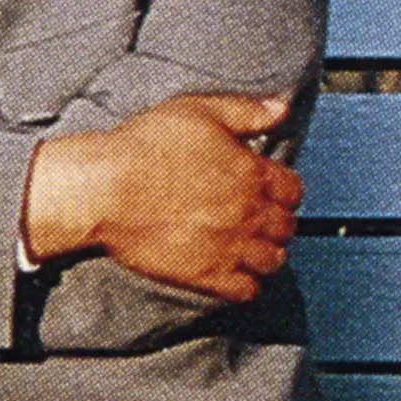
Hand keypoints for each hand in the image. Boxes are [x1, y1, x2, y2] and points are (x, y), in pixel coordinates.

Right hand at [22, 92, 301, 302]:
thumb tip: (282, 109)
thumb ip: (246, 111)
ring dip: (265, 254)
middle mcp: (249, 213)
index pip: (293, 191)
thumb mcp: (199, 111)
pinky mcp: (208, 275)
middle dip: (276, 223)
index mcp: (252, 173)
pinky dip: (246, 284)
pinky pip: (247, 291)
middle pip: (286, 228)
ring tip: (249, 248)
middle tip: (257, 220)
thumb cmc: (147, 146)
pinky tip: (231, 272)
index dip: (283, 190)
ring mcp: (231, 247)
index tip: (268, 191)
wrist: (107, 189)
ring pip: (273, 261)